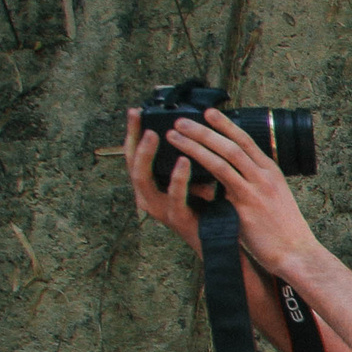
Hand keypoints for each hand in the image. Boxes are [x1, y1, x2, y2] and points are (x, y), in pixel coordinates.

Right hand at [124, 108, 204, 253]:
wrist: (220, 241)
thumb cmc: (207, 210)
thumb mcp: (194, 181)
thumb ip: (188, 162)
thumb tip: (194, 133)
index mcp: (151, 185)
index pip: (135, 154)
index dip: (133, 132)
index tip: (135, 111)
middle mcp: (147, 196)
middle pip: (131, 163)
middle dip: (133, 137)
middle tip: (137, 116)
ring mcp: (159, 208)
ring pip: (143, 178)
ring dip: (147, 155)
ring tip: (154, 134)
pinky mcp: (176, 217)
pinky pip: (174, 195)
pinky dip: (178, 177)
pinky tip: (183, 161)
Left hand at [158, 106, 319, 275]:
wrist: (297, 253)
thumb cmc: (285, 232)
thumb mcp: (275, 200)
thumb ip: (256, 186)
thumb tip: (234, 178)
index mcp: (272, 173)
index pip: (247, 141)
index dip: (226, 125)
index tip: (209, 112)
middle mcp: (264, 176)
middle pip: (231, 144)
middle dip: (204, 129)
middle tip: (182, 120)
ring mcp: (254, 189)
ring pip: (221, 157)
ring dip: (195, 142)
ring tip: (174, 134)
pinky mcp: (244, 204)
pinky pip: (217, 178)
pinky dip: (198, 165)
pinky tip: (181, 161)